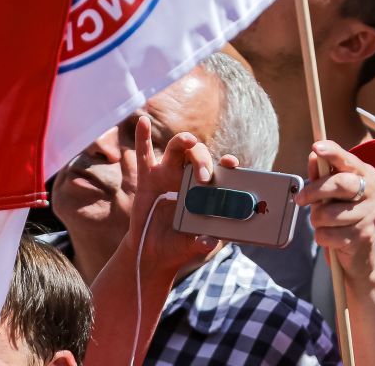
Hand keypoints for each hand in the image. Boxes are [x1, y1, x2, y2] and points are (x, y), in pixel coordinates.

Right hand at [121, 114, 226, 277]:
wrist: (156, 253)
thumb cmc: (182, 245)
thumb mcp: (195, 246)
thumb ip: (204, 243)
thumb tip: (209, 243)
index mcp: (207, 188)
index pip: (221, 168)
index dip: (227, 163)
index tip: (232, 163)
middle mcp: (189, 176)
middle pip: (199, 155)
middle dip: (203, 161)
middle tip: (204, 178)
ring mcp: (168, 175)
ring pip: (177, 149)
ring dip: (183, 141)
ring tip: (188, 140)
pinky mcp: (147, 179)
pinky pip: (144, 155)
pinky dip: (142, 136)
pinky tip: (142, 120)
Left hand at [299, 141, 374, 280]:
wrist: (366, 256)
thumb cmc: (347, 218)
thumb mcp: (335, 195)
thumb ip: (324, 176)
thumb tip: (313, 156)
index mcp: (369, 176)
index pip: (349, 160)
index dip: (333, 152)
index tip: (317, 147)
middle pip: (340, 184)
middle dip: (314, 191)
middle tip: (300, 200)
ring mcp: (371, 215)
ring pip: (327, 214)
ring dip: (317, 221)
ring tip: (325, 223)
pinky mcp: (363, 236)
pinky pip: (326, 234)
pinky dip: (322, 237)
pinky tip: (332, 238)